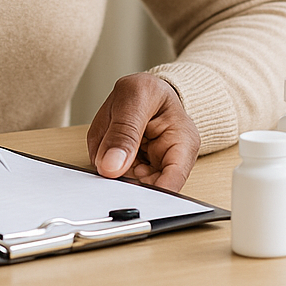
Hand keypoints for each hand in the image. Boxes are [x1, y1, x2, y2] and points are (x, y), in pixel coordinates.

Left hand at [87, 73, 199, 192]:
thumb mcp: (135, 97)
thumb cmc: (148, 90)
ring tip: (109, 136)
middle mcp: (169, 162)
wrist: (145, 91)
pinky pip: (111, 172)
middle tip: (109, 160)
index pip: (172, 182)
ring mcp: (149, 168)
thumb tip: (110, 167)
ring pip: (122, 182)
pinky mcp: (131, 169)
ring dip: (108, 164)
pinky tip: (107, 144)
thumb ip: (123, 131)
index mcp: (183, 142)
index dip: (150, 194)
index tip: (127, 193)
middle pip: (145, 190)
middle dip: (122, 178)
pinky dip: (102, 160)